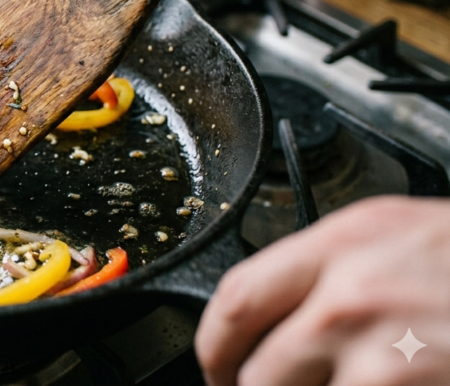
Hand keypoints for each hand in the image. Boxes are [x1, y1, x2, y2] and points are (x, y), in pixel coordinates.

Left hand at [195, 196, 449, 385]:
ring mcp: (371, 345)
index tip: (217, 364)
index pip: (237, 295)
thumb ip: (334, 271)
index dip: (214, 345)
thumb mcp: (398, 240)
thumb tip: (287, 312)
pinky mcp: (392, 384)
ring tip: (340, 383)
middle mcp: (347, 291)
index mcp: (343, 242)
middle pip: (255, 367)